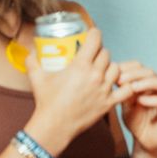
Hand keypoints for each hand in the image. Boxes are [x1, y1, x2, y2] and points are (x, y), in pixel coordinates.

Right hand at [25, 25, 121, 148]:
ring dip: (111, 66)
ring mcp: (104, 89)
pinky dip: (126, 85)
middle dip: (100, 52)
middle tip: (94, 54)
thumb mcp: (36, 77)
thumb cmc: (47, 100)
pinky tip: (119, 84)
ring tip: (104, 68)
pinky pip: (126, 90)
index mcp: (80, 66)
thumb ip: (32, 61)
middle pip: (106, 54)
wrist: (55, 124)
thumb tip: (29, 52)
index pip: (95, 42)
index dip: (95, 34)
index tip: (93, 33)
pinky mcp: (109, 102)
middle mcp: (95, 76)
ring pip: (117, 69)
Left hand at [114, 61, 156, 153]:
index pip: (141, 68)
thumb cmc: (135, 120)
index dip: (128, 68)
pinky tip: (141, 101)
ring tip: (133, 88)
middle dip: (135, 74)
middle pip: (152, 73)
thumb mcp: (124, 103)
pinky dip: (155, 100)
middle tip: (121, 80)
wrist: (144, 141)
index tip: (114, 73)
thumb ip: (122, 91)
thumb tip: (112, 74)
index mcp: (148, 84)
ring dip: (148, 83)